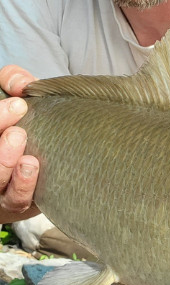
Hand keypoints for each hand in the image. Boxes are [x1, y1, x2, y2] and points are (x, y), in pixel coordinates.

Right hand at [0, 65, 39, 222]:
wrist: (48, 160)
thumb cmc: (25, 122)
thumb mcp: (13, 97)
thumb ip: (12, 82)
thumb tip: (22, 83)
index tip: (18, 103)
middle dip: (0, 147)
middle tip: (19, 130)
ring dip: (6, 165)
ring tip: (27, 155)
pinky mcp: (15, 202)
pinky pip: (14, 201)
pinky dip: (22, 187)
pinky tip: (32, 169)